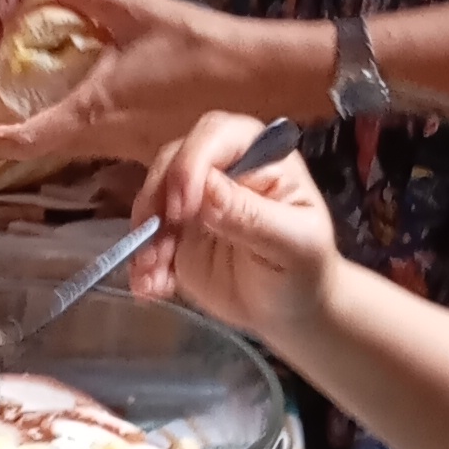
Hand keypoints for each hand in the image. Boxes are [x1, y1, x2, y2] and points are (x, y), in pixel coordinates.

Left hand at [0, 0, 319, 169]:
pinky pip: (108, 147)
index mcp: (95, 108)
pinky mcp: (155, 150)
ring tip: (37, 102)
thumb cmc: (200, 44)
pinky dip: (88, 130)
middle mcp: (109, 138)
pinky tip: (92, 102)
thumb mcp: (138, 10)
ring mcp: (133, 150)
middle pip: (49, 148)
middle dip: (19, 136)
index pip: (31, 138)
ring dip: (54, 132)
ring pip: (78, 148)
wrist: (261, 77)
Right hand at [123, 108, 343, 348]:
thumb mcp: (295, 244)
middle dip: (157, 199)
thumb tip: (207, 190)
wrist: (293, 313)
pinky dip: (141, 262)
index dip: (191, 164)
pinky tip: (151, 288)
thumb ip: (252, 216)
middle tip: (158, 244)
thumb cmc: (307, 270)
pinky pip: (146, 237)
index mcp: (259, 156)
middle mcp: (221, 169)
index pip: (216, 136)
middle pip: (172, 161)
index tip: (182, 207)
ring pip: (152, 198)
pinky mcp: (175, 233)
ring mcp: (193, 201)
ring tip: (153, 276)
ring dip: (144, 237)